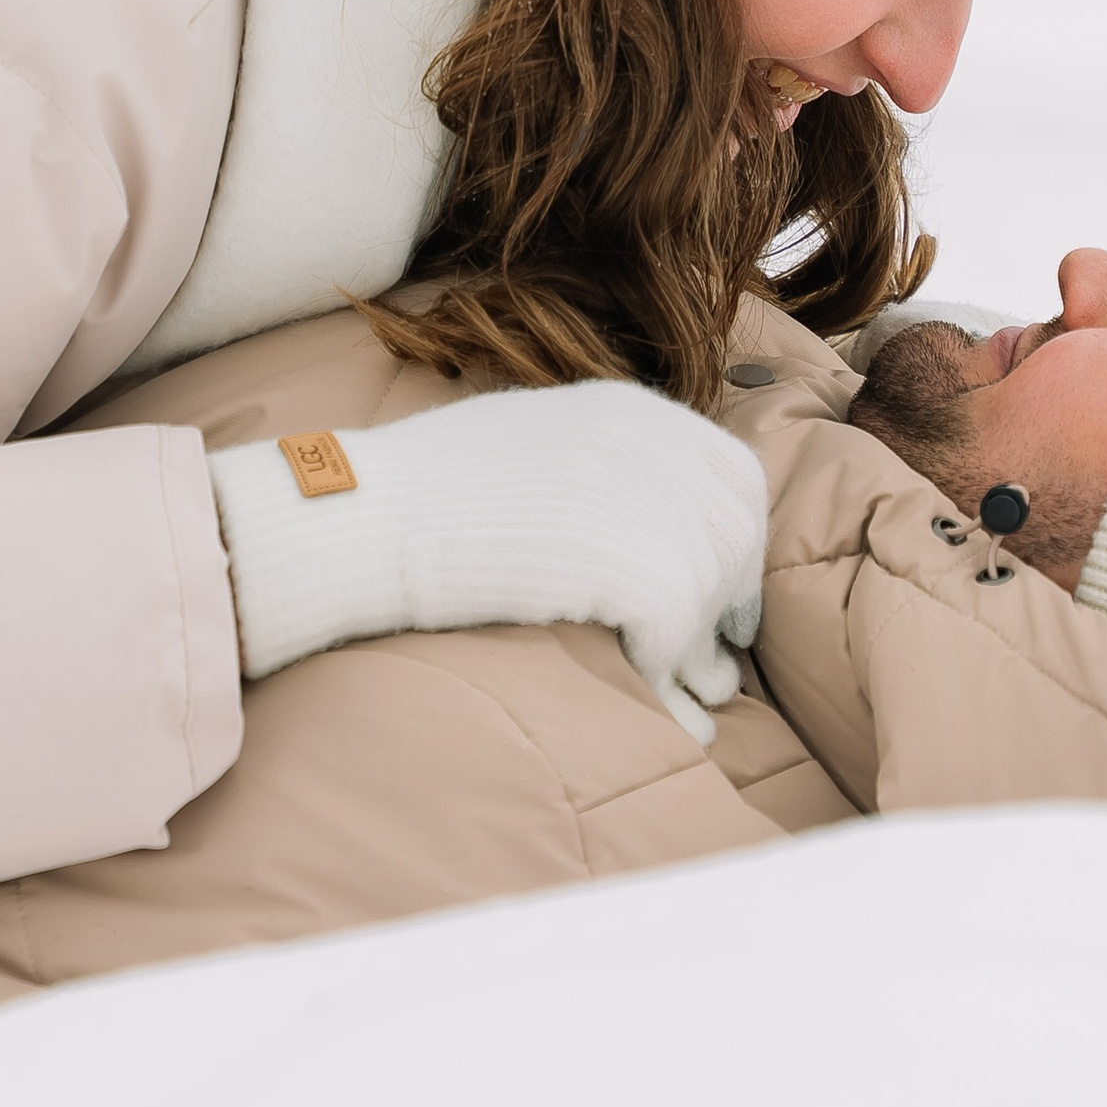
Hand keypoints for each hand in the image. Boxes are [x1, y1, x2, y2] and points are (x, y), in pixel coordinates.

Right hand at [207, 380, 768, 736]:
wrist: (369, 514)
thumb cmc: (417, 487)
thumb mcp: (525, 441)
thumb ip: (592, 464)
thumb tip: (635, 519)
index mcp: (627, 409)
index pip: (729, 470)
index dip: (737, 533)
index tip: (726, 585)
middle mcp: (652, 446)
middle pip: (734, 530)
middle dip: (733, 596)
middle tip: (721, 652)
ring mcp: (651, 504)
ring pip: (711, 590)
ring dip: (702, 650)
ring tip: (696, 696)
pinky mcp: (641, 569)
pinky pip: (676, 636)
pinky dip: (664, 675)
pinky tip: (648, 698)